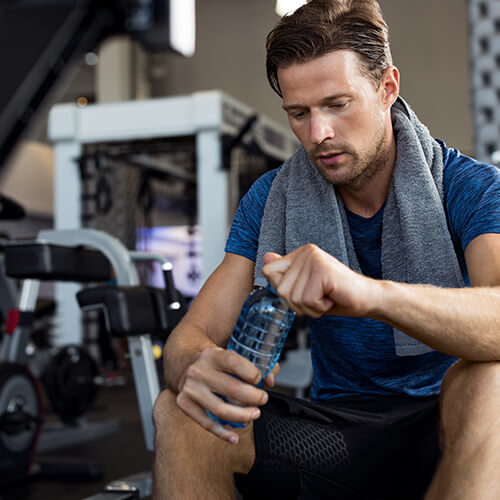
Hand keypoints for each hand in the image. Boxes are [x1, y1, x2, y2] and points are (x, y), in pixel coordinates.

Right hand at [175, 345, 269, 443]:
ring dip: (242, 416)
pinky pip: (206, 423)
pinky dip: (222, 433)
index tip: (260, 380)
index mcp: (211, 354)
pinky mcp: (184, 403)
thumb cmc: (214, 360)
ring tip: (254, 414)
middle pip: (231, 388)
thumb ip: (255, 363)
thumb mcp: (230, 352)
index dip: (252, 373)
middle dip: (253, 397)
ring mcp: (190, 388)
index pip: (234, 362)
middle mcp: (199, 370)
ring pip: (220, 409)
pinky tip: (234, 437)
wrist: (184, 362)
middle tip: (262, 399)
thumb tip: (270, 380)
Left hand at [262, 244, 378, 317]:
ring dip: (310, 307)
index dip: (284, 291)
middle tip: (320, 297)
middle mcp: (305, 252)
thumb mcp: (304, 289)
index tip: (306, 291)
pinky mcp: (322, 270)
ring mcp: (314, 259)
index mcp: (299, 254)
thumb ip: (285, 276)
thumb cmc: (336, 296)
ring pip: (292, 297)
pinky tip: (332, 298)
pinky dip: (319, 307)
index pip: (268, 272)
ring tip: (326, 297)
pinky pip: (307, 300)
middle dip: (299, 304)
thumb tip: (266, 257)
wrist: (368, 299)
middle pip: (280, 289)